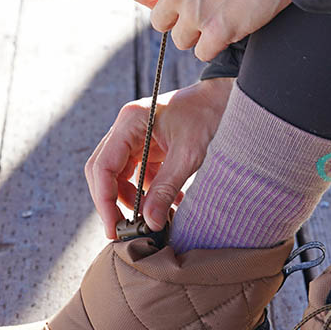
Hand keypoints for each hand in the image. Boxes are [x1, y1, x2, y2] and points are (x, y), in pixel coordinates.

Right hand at [86, 78, 233, 237]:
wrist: (228, 99)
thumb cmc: (210, 115)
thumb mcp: (189, 155)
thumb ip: (166, 188)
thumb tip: (149, 222)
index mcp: (130, 121)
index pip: (102, 166)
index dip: (104, 200)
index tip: (113, 226)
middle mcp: (126, 127)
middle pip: (103, 172)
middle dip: (113, 202)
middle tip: (126, 230)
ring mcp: (135, 137)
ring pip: (118, 176)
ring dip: (133, 200)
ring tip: (155, 218)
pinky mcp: (147, 147)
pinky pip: (137, 175)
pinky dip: (148, 194)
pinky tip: (168, 206)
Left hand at [132, 0, 289, 61]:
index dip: (155, 1)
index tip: (172, 3)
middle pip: (160, 23)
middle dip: (179, 21)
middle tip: (203, 13)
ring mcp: (196, 14)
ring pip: (181, 41)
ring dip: (198, 35)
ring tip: (222, 19)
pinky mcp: (218, 32)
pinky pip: (203, 53)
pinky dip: (216, 46)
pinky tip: (232, 29)